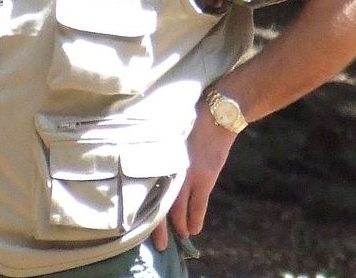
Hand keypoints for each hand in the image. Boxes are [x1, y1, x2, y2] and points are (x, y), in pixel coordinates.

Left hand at [151, 106, 236, 250]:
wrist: (217, 113)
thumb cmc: (191, 117)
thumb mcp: (168, 132)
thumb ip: (160, 150)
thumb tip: (151, 162)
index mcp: (157, 155)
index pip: (145, 187)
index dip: (142, 207)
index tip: (138, 222)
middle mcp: (169, 167)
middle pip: (158, 203)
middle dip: (157, 227)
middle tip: (159, 242)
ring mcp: (187, 173)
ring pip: (177, 209)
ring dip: (179, 226)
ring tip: (179, 236)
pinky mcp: (205, 176)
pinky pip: (198, 205)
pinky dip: (195, 219)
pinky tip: (194, 229)